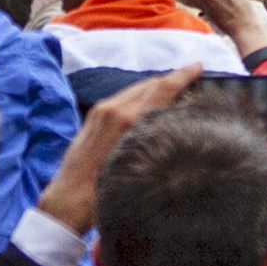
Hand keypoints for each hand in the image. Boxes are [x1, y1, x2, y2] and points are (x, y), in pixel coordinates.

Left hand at [35, 66, 201, 234]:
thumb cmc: (105, 191)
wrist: (68, 199)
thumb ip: (152, 136)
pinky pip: (122, 98)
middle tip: (191, 77)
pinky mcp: (93, 117)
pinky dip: (139, 95)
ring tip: (172, 89)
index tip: (198, 66)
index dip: (182, 75)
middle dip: (171, 78)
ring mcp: (101, 111)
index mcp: (127, 120)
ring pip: (135, 89)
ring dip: (155, 86)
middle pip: (149, 84)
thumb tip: (174, 122)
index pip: (162, 89)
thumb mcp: (135, 164)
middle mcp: (113, 109)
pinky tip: (146, 104)